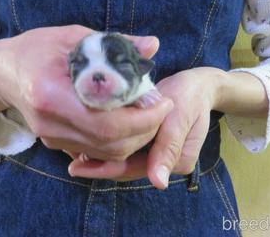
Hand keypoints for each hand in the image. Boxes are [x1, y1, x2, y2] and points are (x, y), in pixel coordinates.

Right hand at [0, 25, 173, 160]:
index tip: (163, 102)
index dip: (142, 118)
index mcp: (51, 94)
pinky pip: (95, 151)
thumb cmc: (36, 48)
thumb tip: (153, 45)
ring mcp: (51, 137)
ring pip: (105, 153)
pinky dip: (118, 140)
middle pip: (109, 144)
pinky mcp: (54, 143)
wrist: (2, 71)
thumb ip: (115, 44)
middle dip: (145, 129)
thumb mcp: (74, 37)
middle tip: (161, 107)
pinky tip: (127, 120)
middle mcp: (50, 123)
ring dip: (135, 137)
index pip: (106, 123)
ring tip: (149, 112)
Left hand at [68, 67, 226, 188]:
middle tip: (69, 160)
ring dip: (100, 155)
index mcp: (175, 161)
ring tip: (72, 151)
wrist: (200, 85)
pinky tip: (87, 139)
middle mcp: (164, 162)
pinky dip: (107, 144)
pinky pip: (126, 148)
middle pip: (125, 167)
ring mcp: (156, 153)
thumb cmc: (190, 95)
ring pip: (123, 159)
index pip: (134, 169)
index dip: (105, 168)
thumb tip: (159, 183)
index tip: (77, 167)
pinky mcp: (150, 142)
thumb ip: (169, 147)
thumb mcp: (179, 116)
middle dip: (97, 164)